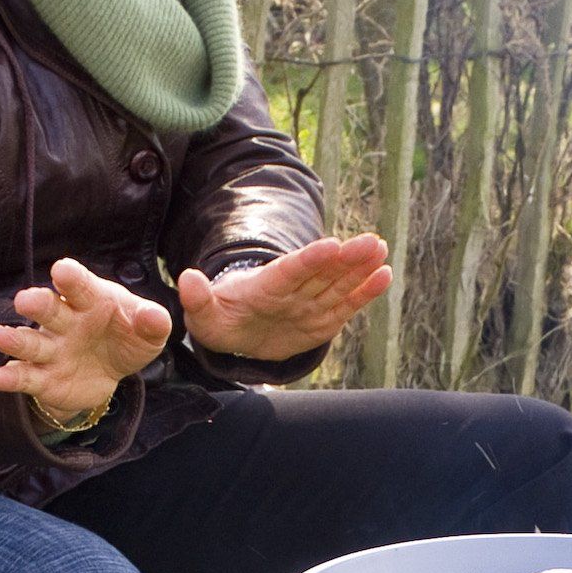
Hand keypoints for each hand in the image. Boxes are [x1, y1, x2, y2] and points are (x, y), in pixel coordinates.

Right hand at [0, 256, 172, 420]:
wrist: (111, 371)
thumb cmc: (128, 338)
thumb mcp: (149, 332)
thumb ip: (153, 322)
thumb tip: (155, 316)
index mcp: (89, 300)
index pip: (79, 286)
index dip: (70, 278)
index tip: (62, 270)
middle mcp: (64, 321)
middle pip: (48, 309)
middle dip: (36, 304)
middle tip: (25, 301)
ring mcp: (50, 349)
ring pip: (29, 342)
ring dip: (14, 339)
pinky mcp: (42, 377)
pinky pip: (25, 376)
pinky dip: (10, 377)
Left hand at [177, 233, 390, 363]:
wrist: (237, 330)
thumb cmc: (219, 319)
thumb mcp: (202, 314)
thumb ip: (197, 298)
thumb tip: (186, 278)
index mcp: (264, 286)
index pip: (289, 271)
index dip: (309, 260)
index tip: (330, 245)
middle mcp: (292, 290)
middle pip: (322, 272)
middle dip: (347, 258)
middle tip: (371, 242)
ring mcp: (309, 302)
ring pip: (338, 283)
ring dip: (361, 268)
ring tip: (381, 249)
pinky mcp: (322, 318)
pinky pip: (345, 305)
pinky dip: (364, 292)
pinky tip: (384, 275)